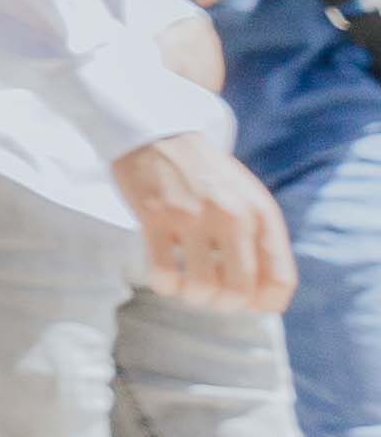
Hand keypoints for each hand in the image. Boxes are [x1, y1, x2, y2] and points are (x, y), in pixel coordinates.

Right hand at [117, 130, 299, 313]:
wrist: (158, 131)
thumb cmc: (205, 173)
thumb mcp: (247, 199)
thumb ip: (261, 240)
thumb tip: (262, 297)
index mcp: (261, 214)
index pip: (280, 280)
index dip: (264, 303)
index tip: (247, 302)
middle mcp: (233, 216)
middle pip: (240, 291)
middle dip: (224, 304)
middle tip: (211, 295)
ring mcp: (193, 216)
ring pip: (203, 288)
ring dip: (194, 297)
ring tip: (186, 285)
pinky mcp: (155, 216)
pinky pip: (164, 273)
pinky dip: (165, 285)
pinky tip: (164, 276)